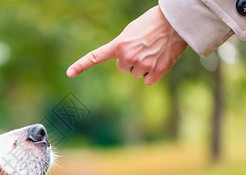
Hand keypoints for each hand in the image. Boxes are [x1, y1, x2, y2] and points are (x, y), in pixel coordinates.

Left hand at [67, 6, 186, 84]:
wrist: (176, 22)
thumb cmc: (153, 24)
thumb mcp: (131, 32)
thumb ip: (122, 47)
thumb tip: (125, 64)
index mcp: (119, 45)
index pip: (96, 56)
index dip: (81, 66)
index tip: (69, 73)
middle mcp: (127, 57)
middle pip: (124, 68)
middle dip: (131, 60)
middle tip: (143, 47)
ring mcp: (142, 66)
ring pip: (136, 74)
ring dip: (143, 66)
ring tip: (153, 51)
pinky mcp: (156, 72)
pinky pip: (148, 81)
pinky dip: (153, 74)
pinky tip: (159, 60)